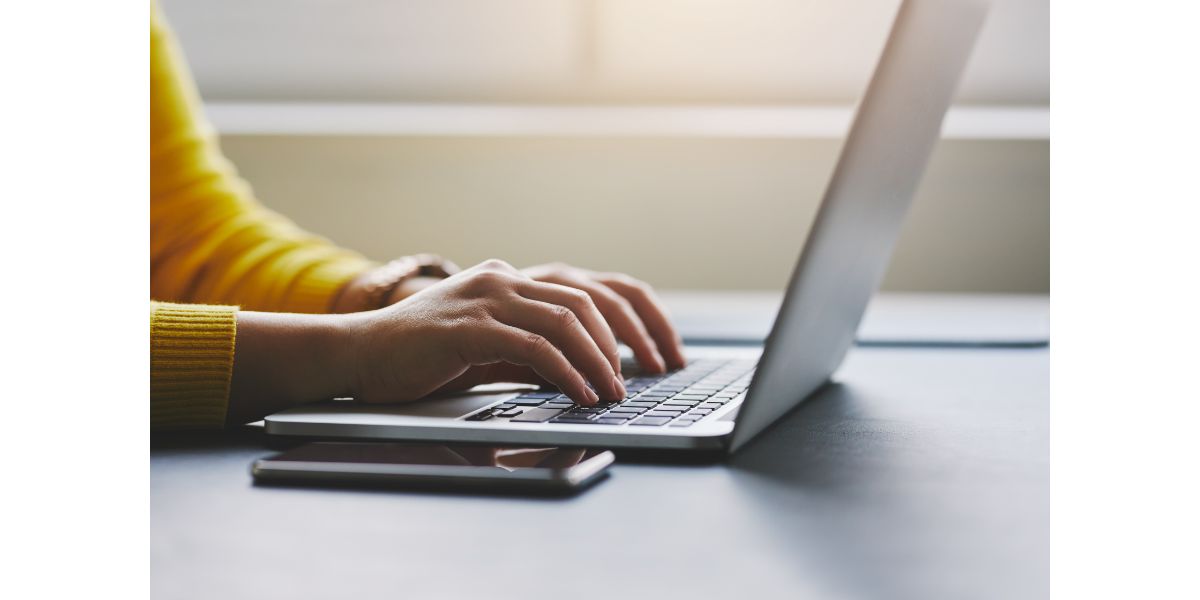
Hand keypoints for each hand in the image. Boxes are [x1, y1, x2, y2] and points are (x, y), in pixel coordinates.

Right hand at [345, 259, 627, 405]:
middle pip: (582, 304)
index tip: (631, 362)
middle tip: (625, 383)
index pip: (579, 294)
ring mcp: (483, 300)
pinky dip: (566, 373)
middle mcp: (499, 279)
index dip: (614, 328)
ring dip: (596, 362)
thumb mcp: (485, 350)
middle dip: (615, 346)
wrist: (356, 354)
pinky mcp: (469, 328)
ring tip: (609, 393)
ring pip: (564, 323)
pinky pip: (534, 348)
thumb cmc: (416, 356)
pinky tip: (579, 394)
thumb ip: (527, 355)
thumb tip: (576, 375)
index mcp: (505, 279)